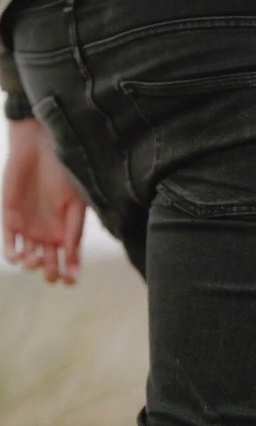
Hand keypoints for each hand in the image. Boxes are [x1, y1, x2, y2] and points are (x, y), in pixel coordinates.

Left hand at [3, 118, 86, 283]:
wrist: (41, 146)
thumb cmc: (65, 171)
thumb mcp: (76, 202)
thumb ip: (74, 229)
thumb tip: (73, 255)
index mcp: (68, 230)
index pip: (70, 259)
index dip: (71, 271)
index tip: (71, 280)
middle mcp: (48, 232)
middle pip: (48, 263)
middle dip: (50, 272)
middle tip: (51, 271)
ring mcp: (28, 226)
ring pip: (29, 256)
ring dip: (32, 263)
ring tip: (35, 258)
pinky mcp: (9, 217)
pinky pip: (9, 241)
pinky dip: (12, 252)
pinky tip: (17, 256)